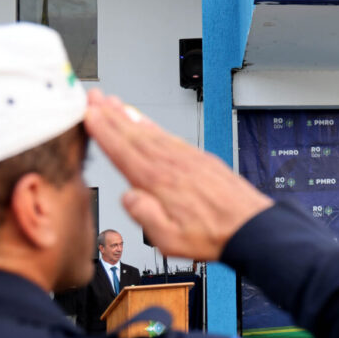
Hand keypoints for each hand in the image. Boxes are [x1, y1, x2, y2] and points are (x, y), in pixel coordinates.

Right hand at [83, 89, 272, 260]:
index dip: (103, 131)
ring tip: (113, 102)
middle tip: (93, 97)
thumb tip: (128, 198)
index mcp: (160, 182)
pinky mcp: (199, 158)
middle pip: (134, 134)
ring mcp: (187, 158)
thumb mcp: (171, 240)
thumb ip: (146, 217)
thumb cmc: (213, 235)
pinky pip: (169, 136)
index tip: (88, 114)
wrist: (250, 226)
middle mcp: (172, 164)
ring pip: (151, 132)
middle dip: (110, 115)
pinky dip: (152, 125)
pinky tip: (144, 122)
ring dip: (129, 116)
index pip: (124, 151)